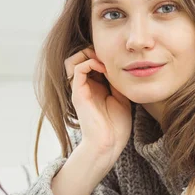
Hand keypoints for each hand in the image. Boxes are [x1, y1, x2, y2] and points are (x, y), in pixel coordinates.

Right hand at [65, 46, 131, 167]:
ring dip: (88, 54)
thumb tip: (119, 66)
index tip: (117, 57)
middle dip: (94, 51)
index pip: (92, 62)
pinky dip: (89, 63)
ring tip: (103, 60)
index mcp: (95, 87)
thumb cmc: (117, 125)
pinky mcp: (78, 93)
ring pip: (73, 60)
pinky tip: (103, 68)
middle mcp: (85, 86)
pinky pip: (77, 69)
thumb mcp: (122, 97)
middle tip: (109, 55)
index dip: (102, 55)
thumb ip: (117, 82)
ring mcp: (80, 89)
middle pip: (80, 58)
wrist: (109, 143)